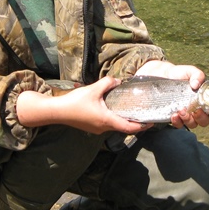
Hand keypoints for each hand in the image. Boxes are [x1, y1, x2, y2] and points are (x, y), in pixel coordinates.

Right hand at [16, 76, 148, 134]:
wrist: (56, 112)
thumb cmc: (75, 102)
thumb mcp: (93, 89)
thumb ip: (107, 83)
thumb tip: (118, 80)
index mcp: (107, 120)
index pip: (129, 127)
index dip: (142, 126)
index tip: (152, 122)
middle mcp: (104, 128)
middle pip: (123, 127)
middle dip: (134, 122)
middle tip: (144, 113)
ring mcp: (97, 129)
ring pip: (115, 125)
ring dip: (123, 120)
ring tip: (131, 110)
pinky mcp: (91, 126)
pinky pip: (107, 124)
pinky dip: (114, 118)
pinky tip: (114, 108)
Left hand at [134, 60, 208, 128]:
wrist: (161, 75)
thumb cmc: (179, 74)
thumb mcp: (190, 71)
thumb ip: (197, 74)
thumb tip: (196, 85)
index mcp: (206, 99)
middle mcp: (198, 108)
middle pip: (205, 121)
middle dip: (202, 118)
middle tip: (196, 110)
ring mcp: (187, 114)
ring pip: (193, 124)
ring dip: (189, 119)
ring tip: (181, 110)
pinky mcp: (175, 116)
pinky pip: (179, 124)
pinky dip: (177, 122)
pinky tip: (174, 114)